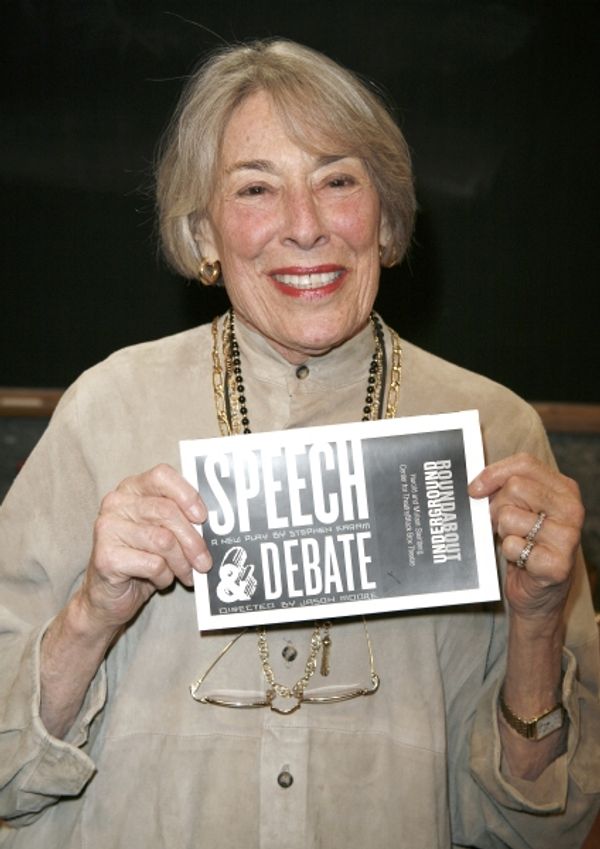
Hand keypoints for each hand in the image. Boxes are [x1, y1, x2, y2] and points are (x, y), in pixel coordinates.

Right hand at [81, 464, 211, 631]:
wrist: (108, 597)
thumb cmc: (141, 560)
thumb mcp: (163, 532)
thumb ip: (180, 519)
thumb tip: (214, 524)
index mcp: (132, 488)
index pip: (162, 475)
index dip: (187, 494)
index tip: (202, 517)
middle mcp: (116, 503)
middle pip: (167, 511)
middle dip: (193, 540)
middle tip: (205, 562)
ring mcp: (107, 528)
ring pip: (163, 540)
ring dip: (181, 563)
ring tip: (186, 574)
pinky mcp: (106, 557)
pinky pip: (153, 564)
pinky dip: (165, 576)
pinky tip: (161, 580)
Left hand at [469, 453, 583, 621]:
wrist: (538, 593)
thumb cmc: (526, 542)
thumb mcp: (520, 508)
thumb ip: (504, 489)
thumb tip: (476, 486)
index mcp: (564, 489)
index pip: (525, 464)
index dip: (494, 473)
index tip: (474, 489)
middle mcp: (571, 509)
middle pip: (514, 488)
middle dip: (497, 508)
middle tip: (503, 526)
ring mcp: (568, 537)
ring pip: (509, 517)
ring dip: (503, 533)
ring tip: (516, 542)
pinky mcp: (558, 565)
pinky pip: (513, 546)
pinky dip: (509, 553)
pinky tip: (521, 560)